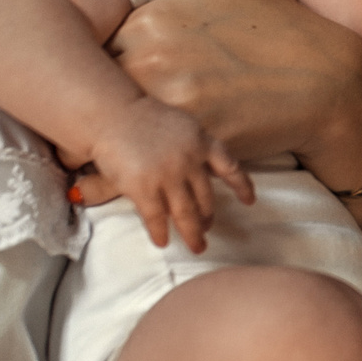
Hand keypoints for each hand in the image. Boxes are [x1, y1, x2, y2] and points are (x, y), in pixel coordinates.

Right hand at [83, 97, 251, 250]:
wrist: (112, 114)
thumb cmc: (144, 119)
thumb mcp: (183, 127)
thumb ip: (198, 147)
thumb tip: (212, 170)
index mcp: (201, 142)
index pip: (231, 167)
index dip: (242, 186)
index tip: (249, 201)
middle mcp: (189, 161)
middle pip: (206, 198)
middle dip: (208, 218)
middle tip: (207, 230)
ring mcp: (167, 176)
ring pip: (186, 214)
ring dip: (193, 233)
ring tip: (196, 246)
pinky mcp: (144, 188)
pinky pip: (157, 218)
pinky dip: (160, 233)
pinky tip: (162, 241)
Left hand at [102, 0, 361, 178]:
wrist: (328, 81)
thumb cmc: (275, 20)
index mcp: (146, 21)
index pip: (86, 43)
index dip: (87, 54)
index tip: (92, 61)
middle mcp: (150, 63)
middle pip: (89, 88)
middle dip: (88, 94)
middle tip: (93, 102)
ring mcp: (170, 107)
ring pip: (108, 127)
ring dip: (101, 134)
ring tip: (106, 137)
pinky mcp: (189, 146)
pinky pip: (138, 161)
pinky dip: (124, 168)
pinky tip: (127, 166)